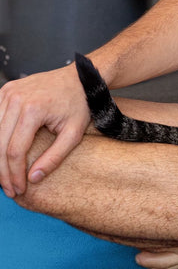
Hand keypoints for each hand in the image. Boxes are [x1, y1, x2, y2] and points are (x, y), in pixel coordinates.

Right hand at [0, 64, 90, 196]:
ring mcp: (8, 92)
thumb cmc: (78, 105)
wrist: (80, 78)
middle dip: (3, 172)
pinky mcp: (6, 91)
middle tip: (10, 190)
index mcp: (33, 109)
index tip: (20, 190)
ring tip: (4, 176)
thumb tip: (33, 179)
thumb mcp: (73, 134)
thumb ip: (54, 157)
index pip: (15, 151)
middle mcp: (16, 99)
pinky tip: (1, 156)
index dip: (14, 175)